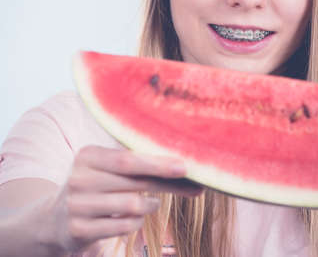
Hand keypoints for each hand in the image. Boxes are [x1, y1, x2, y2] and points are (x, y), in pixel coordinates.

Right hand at [45, 145, 201, 253]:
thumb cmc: (91, 186)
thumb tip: (175, 162)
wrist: (53, 219)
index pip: (128, 159)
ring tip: (153, 203)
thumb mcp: (102, 168)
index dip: (158, 163)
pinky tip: (135, 217)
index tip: (185, 166)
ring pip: (132, 205)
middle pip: (134, 181)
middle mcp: (80, 178)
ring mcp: (77, 205)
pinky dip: (137, 222)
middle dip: (169, 183)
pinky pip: (124, 226)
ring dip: (150, 205)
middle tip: (195, 186)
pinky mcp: (79, 230)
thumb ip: (131, 162)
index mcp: (87, 156)